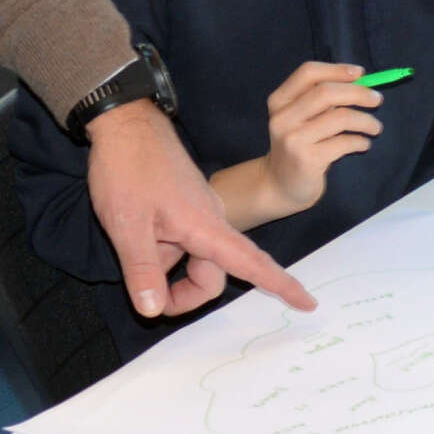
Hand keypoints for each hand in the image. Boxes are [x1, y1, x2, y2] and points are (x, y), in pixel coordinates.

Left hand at [88, 100, 313, 318]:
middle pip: (212, 274)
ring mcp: (197, 214)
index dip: (282, 285)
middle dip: (183, 292)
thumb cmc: (127, 167)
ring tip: (131, 247)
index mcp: (206, 226)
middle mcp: (210, 221)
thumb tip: (154, 311)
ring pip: (194, 258)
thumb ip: (142, 270)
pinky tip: (136, 236)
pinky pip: (183, 242)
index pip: (252, 263)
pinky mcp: (183, 208)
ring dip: (167, 268)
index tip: (309, 304)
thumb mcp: (126, 224)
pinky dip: (163, 251)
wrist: (124, 121)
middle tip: (146, 297)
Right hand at [209, 61, 384, 228]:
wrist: (279, 186)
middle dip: (358, 93)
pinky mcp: (307, 160)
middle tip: (377, 100)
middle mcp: (283, 118)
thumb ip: (319, 101)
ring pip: (340, 118)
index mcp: (280, 101)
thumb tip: (360, 82)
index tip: (361, 74)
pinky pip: (344, 143)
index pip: (308, 72)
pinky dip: (360, 141)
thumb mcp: (299, 119)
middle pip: (326, 92)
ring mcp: (293, 139)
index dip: (337, 70)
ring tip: (375, 127)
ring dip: (365, 121)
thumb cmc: (298, 147)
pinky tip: (363, 144)